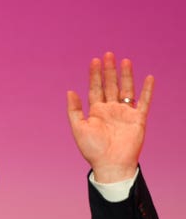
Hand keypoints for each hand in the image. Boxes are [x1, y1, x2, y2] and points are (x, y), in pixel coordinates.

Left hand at [66, 52, 153, 182]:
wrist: (110, 164)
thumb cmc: (92, 149)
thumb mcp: (78, 128)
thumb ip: (74, 110)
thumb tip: (70, 91)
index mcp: (96, 112)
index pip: (96, 88)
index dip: (95, 75)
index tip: (95, 60)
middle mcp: (111, 110)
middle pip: (111, 85)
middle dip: (109, 71)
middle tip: (108, 54)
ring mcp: (125, 113)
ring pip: (127, 90)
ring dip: (126, 76)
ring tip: (125, 61)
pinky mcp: (138, 119)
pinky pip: (144, 102)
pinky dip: (147, 90)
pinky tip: (148, 78)